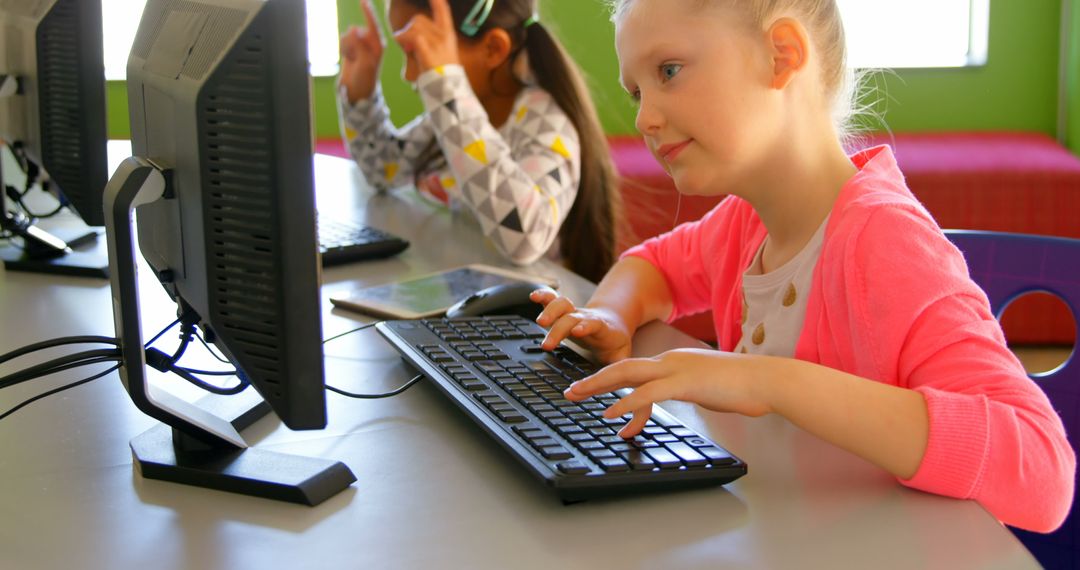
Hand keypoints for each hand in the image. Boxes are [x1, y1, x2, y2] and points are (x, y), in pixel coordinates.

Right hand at [339, 0, 383, 103]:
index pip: (373, 26)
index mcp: (378, 46)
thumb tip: (354, 29)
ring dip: (346, 46)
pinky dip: (343, 48)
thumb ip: (361, 46)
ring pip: (347, 35)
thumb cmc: (365, 79)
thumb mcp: (365, 64)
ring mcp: (361, 44)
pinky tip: (347, 58)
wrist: (356, 91)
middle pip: (355, 31)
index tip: (363, 1)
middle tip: (354, 58)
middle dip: (351, 42)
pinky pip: (343, 40)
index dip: (368, 13)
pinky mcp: (352, 47)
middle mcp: (370, 43)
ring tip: (351, 59)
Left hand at [392, 0, 459, 72]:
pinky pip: (414, 36)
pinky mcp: (430, 52)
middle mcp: (444, 36)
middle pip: (419, 19)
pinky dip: (404, 38)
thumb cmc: (440, 74)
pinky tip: (401, 44)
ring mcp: (438, 44)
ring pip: (414, 27)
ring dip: (404, 34)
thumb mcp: (437, 53)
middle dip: (408, 28)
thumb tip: (404, 35)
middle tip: (405, 41)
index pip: (443, 10)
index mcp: (448, 35)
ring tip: (404, 47)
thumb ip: (424, 40)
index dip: (437, 1)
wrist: (448, 89)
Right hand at [531, 289, 633, 363]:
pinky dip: (543, 297)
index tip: (577, 331)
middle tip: (546, 345)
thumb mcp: (621, 357)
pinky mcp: (564, 311)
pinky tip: (533, 296)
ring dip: (550, 310)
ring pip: (562, 305)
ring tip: (539, 321)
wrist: (613, 324)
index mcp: (601, 329)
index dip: (585, 326)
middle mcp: (585, 318)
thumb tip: (620, 388)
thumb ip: (619, 370)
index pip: (593, 324)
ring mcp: (574, 313)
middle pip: (571, 318)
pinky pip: (553, 300)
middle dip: (558, 329)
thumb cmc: (614, 344)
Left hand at [563, 348, 773, 437]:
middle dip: (594, 379)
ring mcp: (677, 370)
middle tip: (571, 390)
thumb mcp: (707, 387)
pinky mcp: (685, 384)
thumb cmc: (743, 387)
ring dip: (598, 386)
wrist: (767, 380)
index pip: (634, 368)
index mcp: (675, 362)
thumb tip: (680, 398)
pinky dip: (625, 403)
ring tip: (577, 396)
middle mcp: (670, 361)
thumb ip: (689, 391)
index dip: (609, 377)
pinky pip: (648, 393)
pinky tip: (609, 413)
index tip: (590, 387)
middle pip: (622, 366)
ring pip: (627, 374)